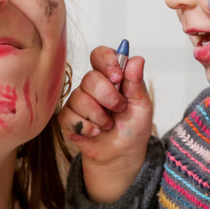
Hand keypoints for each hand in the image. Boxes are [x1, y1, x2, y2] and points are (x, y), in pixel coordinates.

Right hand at [58, 45, 153, 202]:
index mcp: (110, 76)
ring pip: (80, 98)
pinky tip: (96, 132)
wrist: (123, 153)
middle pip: (89, 78)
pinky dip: (88, 128)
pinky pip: (70, 116)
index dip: (107, 63)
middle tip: (119, 109)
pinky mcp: (68, 118)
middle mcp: (92, 86)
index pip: (100, 55)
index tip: (118, 78)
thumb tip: (136, 60)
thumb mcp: (141, 105)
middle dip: (108, 97)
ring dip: (100, 117)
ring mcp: (78, 101)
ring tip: (109, 125)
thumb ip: (136, 82)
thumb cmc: (132, 127)